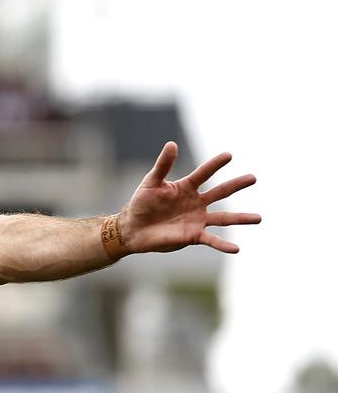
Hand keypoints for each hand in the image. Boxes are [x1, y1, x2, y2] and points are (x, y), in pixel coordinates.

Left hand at [118, 141, 259, 254]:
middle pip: (220, 192)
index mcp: (186, 187)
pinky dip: (223, 244)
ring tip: (258, 218)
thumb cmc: (142, 203)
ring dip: (241, 218)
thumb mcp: (151, 182)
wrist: (134, 228)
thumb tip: (171, 144)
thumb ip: (163, 165)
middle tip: (253, 178)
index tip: (228, 155)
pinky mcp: (193, 236)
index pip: (204, 173)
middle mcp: (196, 202)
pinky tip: (236, 248)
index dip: (215, 165)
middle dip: (236, 185)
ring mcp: (197, 219)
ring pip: (223, 218)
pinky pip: (212, 240)